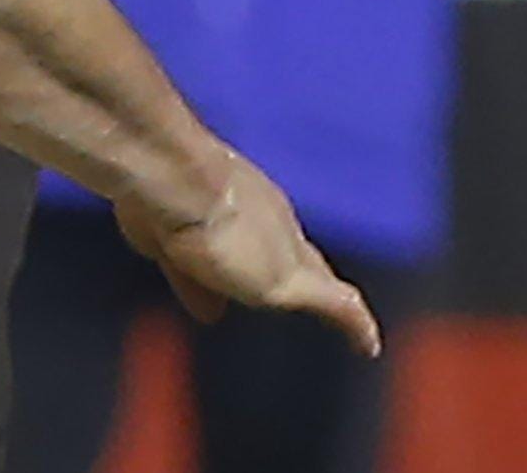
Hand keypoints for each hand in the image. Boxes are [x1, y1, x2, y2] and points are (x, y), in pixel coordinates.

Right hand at [113, 147, 381, 356]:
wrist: (176, 180)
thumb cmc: (158, 195)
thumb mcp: (164, 242)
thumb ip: (189, 278)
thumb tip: (209, 313)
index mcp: (240, 198)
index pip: (262, 232)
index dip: (265, 249)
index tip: (268, 264)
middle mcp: (273, 219)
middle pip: (294, 252)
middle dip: (303, 270)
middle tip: (318, 294)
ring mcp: (287, 249)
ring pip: (315, 275)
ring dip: (326, 296)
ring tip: (348, 318)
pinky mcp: (295, 281)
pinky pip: (336, 305)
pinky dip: (354, 325)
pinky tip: (368, 344)